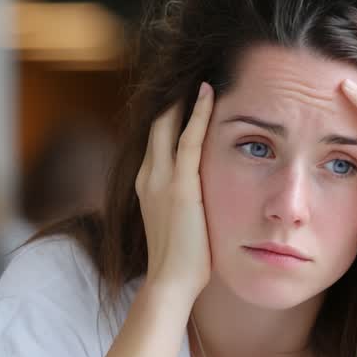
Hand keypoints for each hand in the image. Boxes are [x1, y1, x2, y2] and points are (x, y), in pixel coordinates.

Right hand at [135, 82, 215, 303]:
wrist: (170, 283)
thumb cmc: (182, 262)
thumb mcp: (180, 223)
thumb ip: (186, 203)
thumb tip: (203, 197)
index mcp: (147, 185)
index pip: (158, 140)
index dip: (169, 116)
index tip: (185, 95)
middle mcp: (148, 176)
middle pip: (157, 124)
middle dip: (172, 98)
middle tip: (190, 72)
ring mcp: (161, 179)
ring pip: (169, 125)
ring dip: (183, 98)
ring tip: (199, 72)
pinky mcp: (181, 186)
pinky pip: (190, 139)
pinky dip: (198, 113)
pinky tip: (209, 93)